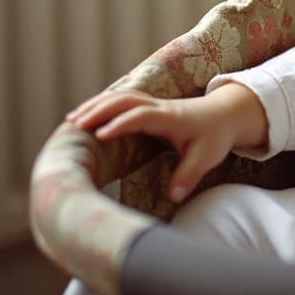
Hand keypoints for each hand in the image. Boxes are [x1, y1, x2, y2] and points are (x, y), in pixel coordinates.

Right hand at [66, 83, 267, 203]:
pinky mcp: (148, 108)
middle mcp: (158, 107)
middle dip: (98, 110)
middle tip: (74, 124)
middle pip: (124, 100)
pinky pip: (121, 102)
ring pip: (120, 97)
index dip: (120, 124)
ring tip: (71, 120)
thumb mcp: (206, 158)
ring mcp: (152, 105)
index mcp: (169, 117)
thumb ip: (188, 176)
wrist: (223, 115)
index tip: (100, 136)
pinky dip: (101, 106)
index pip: (140, 116)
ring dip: (95, 105)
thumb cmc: (213, 136)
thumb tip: (174, 196)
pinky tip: (86, 117)